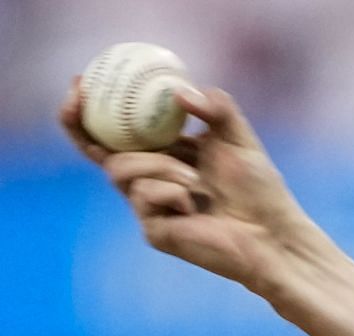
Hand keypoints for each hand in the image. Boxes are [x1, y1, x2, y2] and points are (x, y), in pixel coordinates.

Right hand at [57, 77, 327, 293]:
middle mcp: (151, 180)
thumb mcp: (239, 137)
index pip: (117, 130)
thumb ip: (216, 107)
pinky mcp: (154, 230)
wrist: (275, 235)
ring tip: (196, 180)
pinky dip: (171, 192)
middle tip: (79, 98)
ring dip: (159, 166)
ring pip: (120, 170)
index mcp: (166, 154)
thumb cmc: (261, 190)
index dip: (89, 108)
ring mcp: (149, 207)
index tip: (79, 82)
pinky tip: (195, 206)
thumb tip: (179, 92)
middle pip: (99, 150)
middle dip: (80, 124)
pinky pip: (143, 196)